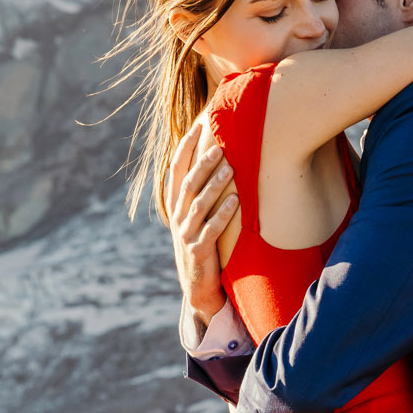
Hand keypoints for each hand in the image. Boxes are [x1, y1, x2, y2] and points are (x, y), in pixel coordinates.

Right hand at [167, 127, 239, 322]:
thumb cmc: (202, 244)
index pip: (176, 169)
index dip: (185, 148)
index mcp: (175, 205)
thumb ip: (202, 191)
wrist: (198, 286)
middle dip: (202, 163)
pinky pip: (212, 230)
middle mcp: (178, 217)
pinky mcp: (199, 251)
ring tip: (230, 167)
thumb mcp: (196, 217)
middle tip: (219, 145)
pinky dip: (224, 215)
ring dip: (215, 184)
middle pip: (188, 184)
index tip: (197, 126)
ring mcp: (186, 234)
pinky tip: (236, 201)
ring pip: (199, 204)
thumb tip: (219, 156)